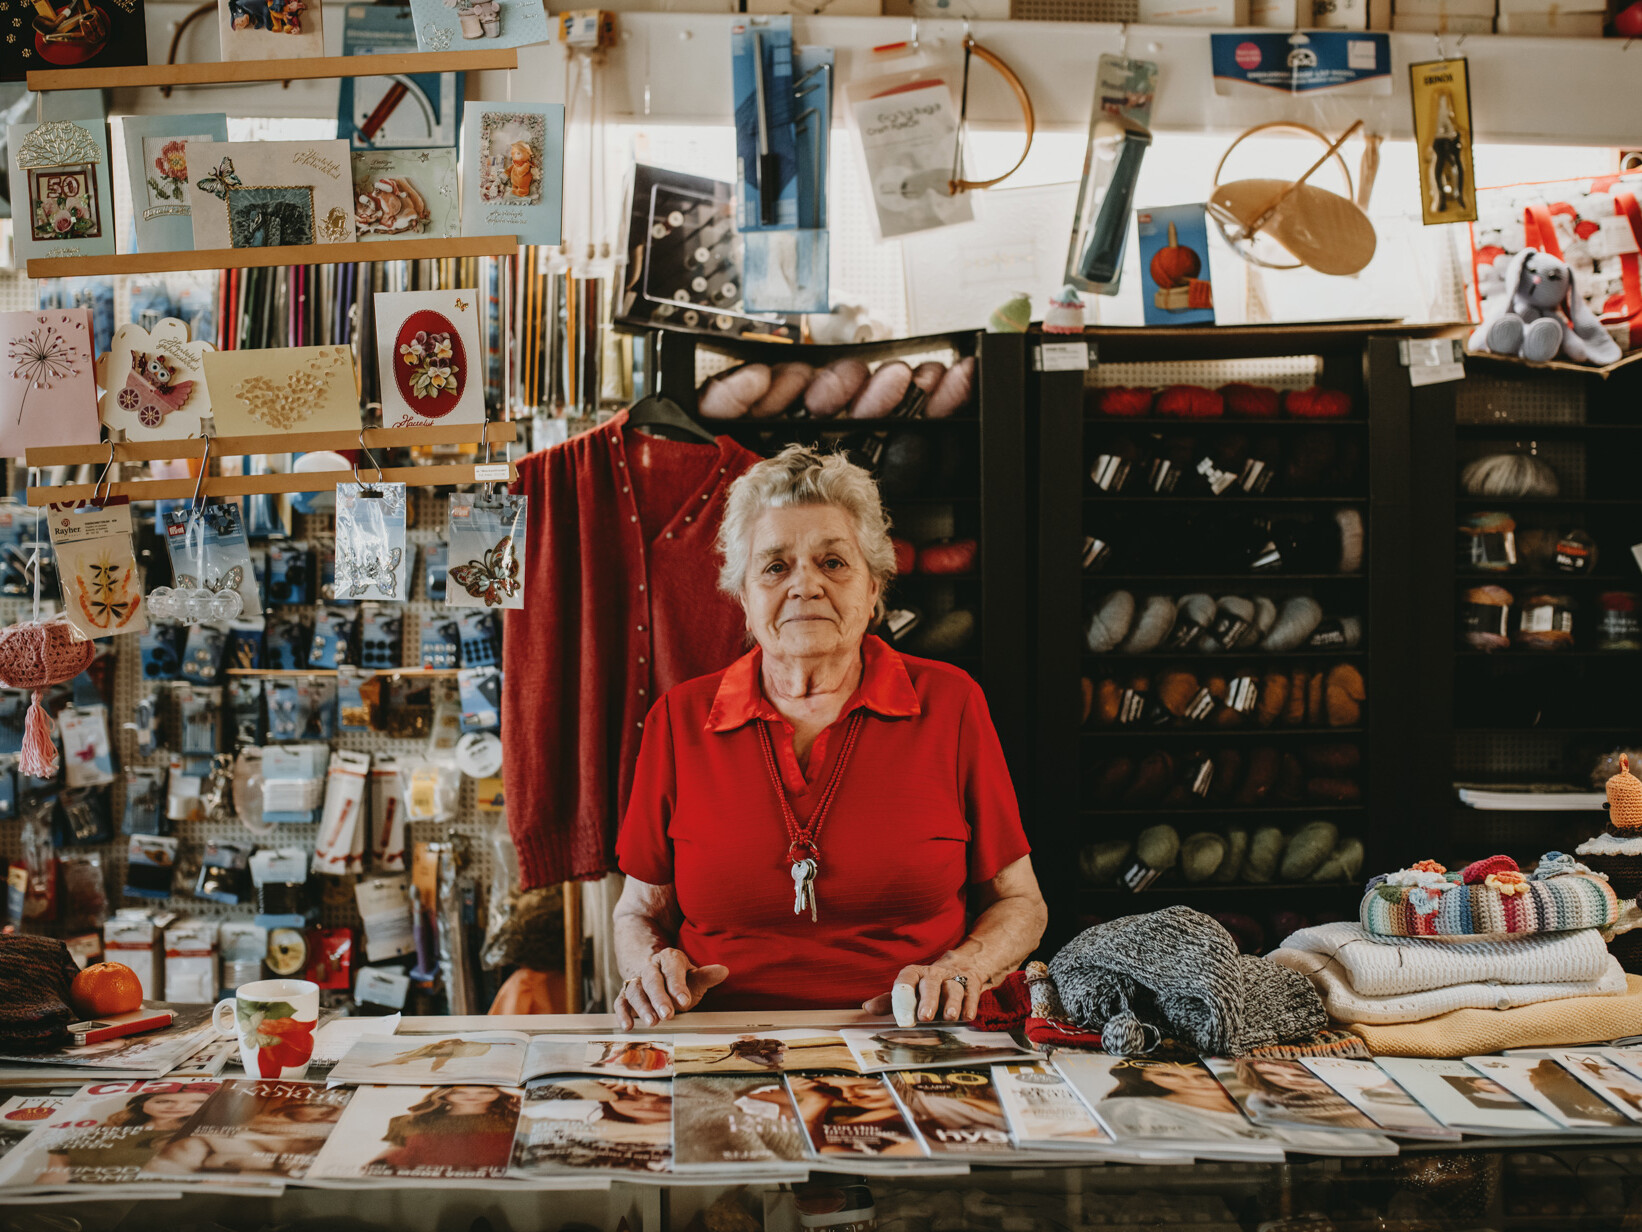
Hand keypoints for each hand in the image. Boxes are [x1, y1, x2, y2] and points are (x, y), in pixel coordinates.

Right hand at [614, 949, 728, 1030]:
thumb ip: (705, 976)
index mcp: (669, 959)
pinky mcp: (625, 994)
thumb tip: (723, 971)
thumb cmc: (680, 980)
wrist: (657, 973)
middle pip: (651, 980)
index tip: (685, 1001)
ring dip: (642, 1007)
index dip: (678, 985)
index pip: (672, 970)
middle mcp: (650, 967)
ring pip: (634, 990)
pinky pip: (620, 1001)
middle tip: (667, 1015)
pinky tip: (628, 1026)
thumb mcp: (694, 977)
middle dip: (659, 998)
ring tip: (652, 1023)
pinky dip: (623, 1013)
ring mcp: (636, 980)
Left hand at [862, 962, 985, 1023]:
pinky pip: (971, 993)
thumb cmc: (928, 986)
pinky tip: (967, 1016)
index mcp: (915, 974)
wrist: (961, 967)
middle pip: (931, 983)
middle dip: (928, 1000)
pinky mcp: (972, 984)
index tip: (901, 1017)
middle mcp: (934, 974)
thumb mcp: (911, 991)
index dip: (903, 995)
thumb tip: (867, 1008)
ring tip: (950, 1017)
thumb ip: (890, 1001)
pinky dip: (970, 1005)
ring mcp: (954, 978)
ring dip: (952, 1002)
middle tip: (925, 1017)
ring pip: (953, 988)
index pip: (906, 979)